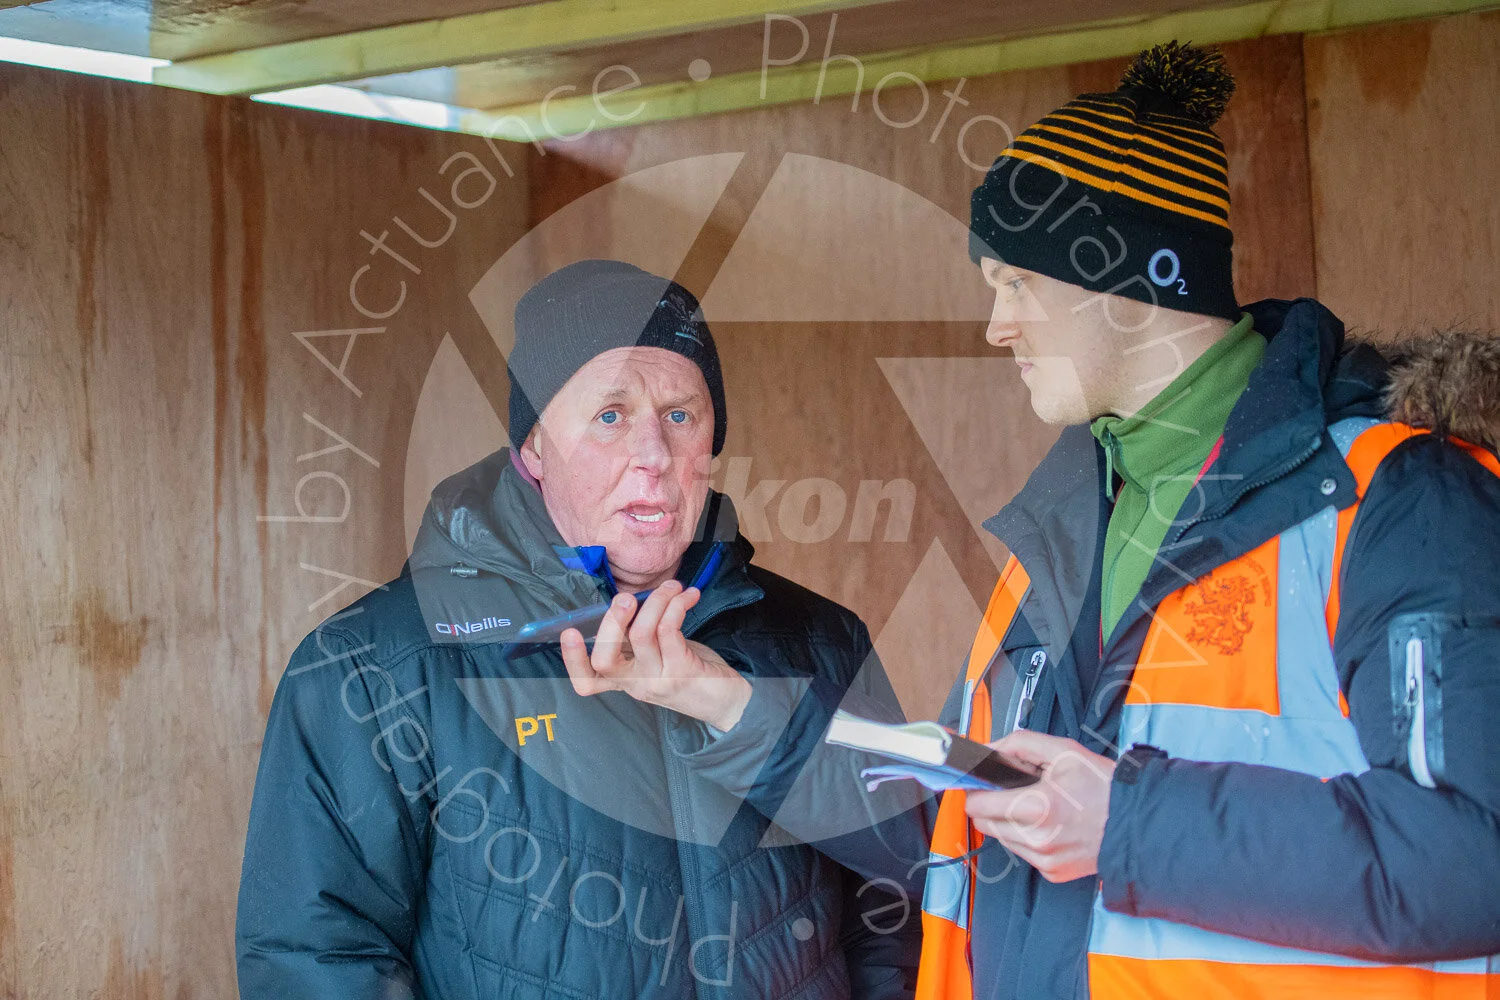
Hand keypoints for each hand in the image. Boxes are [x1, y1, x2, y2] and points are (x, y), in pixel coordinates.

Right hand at [558, 579, 751, 731]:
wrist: (729, 701)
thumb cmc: (690, 670)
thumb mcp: (657, 657)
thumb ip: (637, 637)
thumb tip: (629, 601)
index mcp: (624, 680)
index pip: (587, 682)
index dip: (572, 660)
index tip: (568, 632)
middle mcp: (636, 684)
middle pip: (605, 660)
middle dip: (610, 622)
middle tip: (624, 598)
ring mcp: (658, 680)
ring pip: (642, 634)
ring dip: (656, 600)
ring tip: (672, 586)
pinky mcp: (682, 672)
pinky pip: (669, 631)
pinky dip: (676, 606)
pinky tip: (687, 597)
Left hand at [963, 731, 1115, 883]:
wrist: (1139, 823)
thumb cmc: (1105, 787)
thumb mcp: (1064, 752)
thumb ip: (1020, 744)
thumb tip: (991, 748)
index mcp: (1036, 807)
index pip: (977, 806)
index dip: (975, 790)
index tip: (980, 782)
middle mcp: (1036, 839)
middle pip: (984, 823)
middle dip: (990, 804)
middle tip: (1011, 790)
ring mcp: (1044, 860)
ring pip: (1001, 838)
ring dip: (1008, 822)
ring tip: (1036, 807)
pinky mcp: (1052, 873)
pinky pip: (1023, 852)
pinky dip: (1027, 838)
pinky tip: (1049, 824)